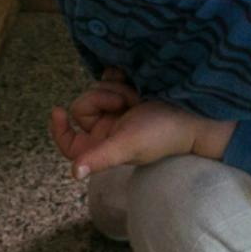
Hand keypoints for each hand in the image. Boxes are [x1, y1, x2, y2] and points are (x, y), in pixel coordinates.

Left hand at [49, 82, 234, 179]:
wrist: (192, 113)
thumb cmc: (161, 133)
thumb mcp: (127, 145)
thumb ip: (100, 157)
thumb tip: (74, 174)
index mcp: (103, 147)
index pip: (70, 144)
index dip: (60, 130)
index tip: (58, 110)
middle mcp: (107, 129)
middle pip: (83, 107)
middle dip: (102, 100)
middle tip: (125, 106)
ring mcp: (117, 111)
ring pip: (97, 90)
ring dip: (116, 90)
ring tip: (137, 98)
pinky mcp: (128, 93)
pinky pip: (109, 78)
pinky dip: (118, 77)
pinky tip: (133, 82)